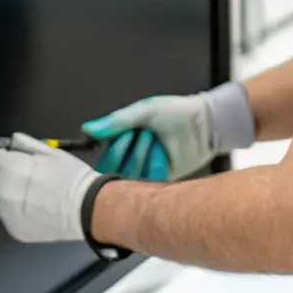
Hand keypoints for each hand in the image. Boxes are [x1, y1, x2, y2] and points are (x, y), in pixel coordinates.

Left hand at [0, 133, 97, 243]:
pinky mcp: (14, 230)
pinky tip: (38, 211)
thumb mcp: (53, 153)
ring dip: (12, 196)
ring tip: (36, 197)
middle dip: (9, 178)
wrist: (88, 210)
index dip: (4, 158)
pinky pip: (10, 217)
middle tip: (31, 180)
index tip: (15, 161)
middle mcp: (4, 192)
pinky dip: (19, 213)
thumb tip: (14, 142)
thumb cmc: (73, 178)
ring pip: (2, 200)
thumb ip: (28, 145)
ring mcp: (7, 214)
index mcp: (12, 169)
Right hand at [83, 81, 254, 180]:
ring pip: (129, 175)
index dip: (113, 146)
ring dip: (142, 155)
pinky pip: (147, 180)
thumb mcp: (143, 111)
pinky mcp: (159, 180)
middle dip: (127, 150)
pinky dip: (154, 165)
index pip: (103, 155)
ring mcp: (144, 170)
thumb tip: (87, 129)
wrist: (205, 124)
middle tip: (143, 134)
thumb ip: (115, 122)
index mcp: (123, 139)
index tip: (126, 134)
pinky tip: (164, 153)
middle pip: (112, 169)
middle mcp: (131, 156)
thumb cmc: (176, 112)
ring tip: (156, 140)